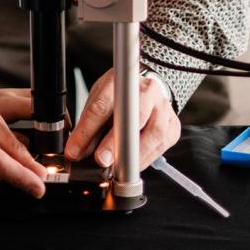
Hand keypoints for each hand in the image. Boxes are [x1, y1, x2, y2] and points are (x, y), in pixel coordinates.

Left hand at [64, 69, 179, 167]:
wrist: (148, 89)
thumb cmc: (121, 96)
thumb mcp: (100, 99)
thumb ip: (90, 123)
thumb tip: (78, 151)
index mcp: (123, 81)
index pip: (102, 105)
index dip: (87, 130)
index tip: (75, 149)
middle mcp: (147, 91)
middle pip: (131, 119)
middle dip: (113, 144)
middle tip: (100, 160)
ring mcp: (163, 109)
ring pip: (151, 135)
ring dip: (131, 157)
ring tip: (116, 168)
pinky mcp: (173, 127)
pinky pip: (159, 148)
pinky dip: (143, 160)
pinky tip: (131, 164)